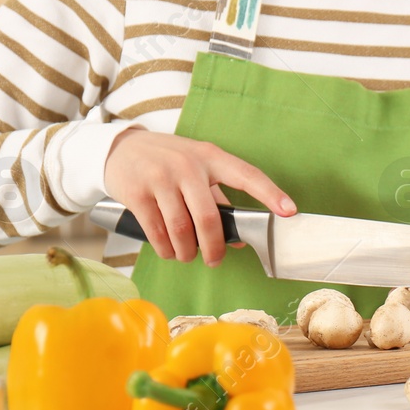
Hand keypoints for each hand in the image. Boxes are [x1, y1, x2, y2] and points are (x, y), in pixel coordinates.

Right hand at [102, 128, 294, 267]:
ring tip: (189, 256)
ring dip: (187, 252)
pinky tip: (170, 251)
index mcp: (211, 157)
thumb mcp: (198, 169)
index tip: (288, 211)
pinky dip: (166, 249)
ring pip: (181, 229)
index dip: (270, 194)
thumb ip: (219, 200)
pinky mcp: (137, 193)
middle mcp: (188, 166)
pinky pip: (156, 232)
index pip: (247, 175)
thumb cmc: (168, 161)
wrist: (121, 149)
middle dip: (214, 247)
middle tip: (215, 260)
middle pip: (209, 217)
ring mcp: (161, 178)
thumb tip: (238, 240)